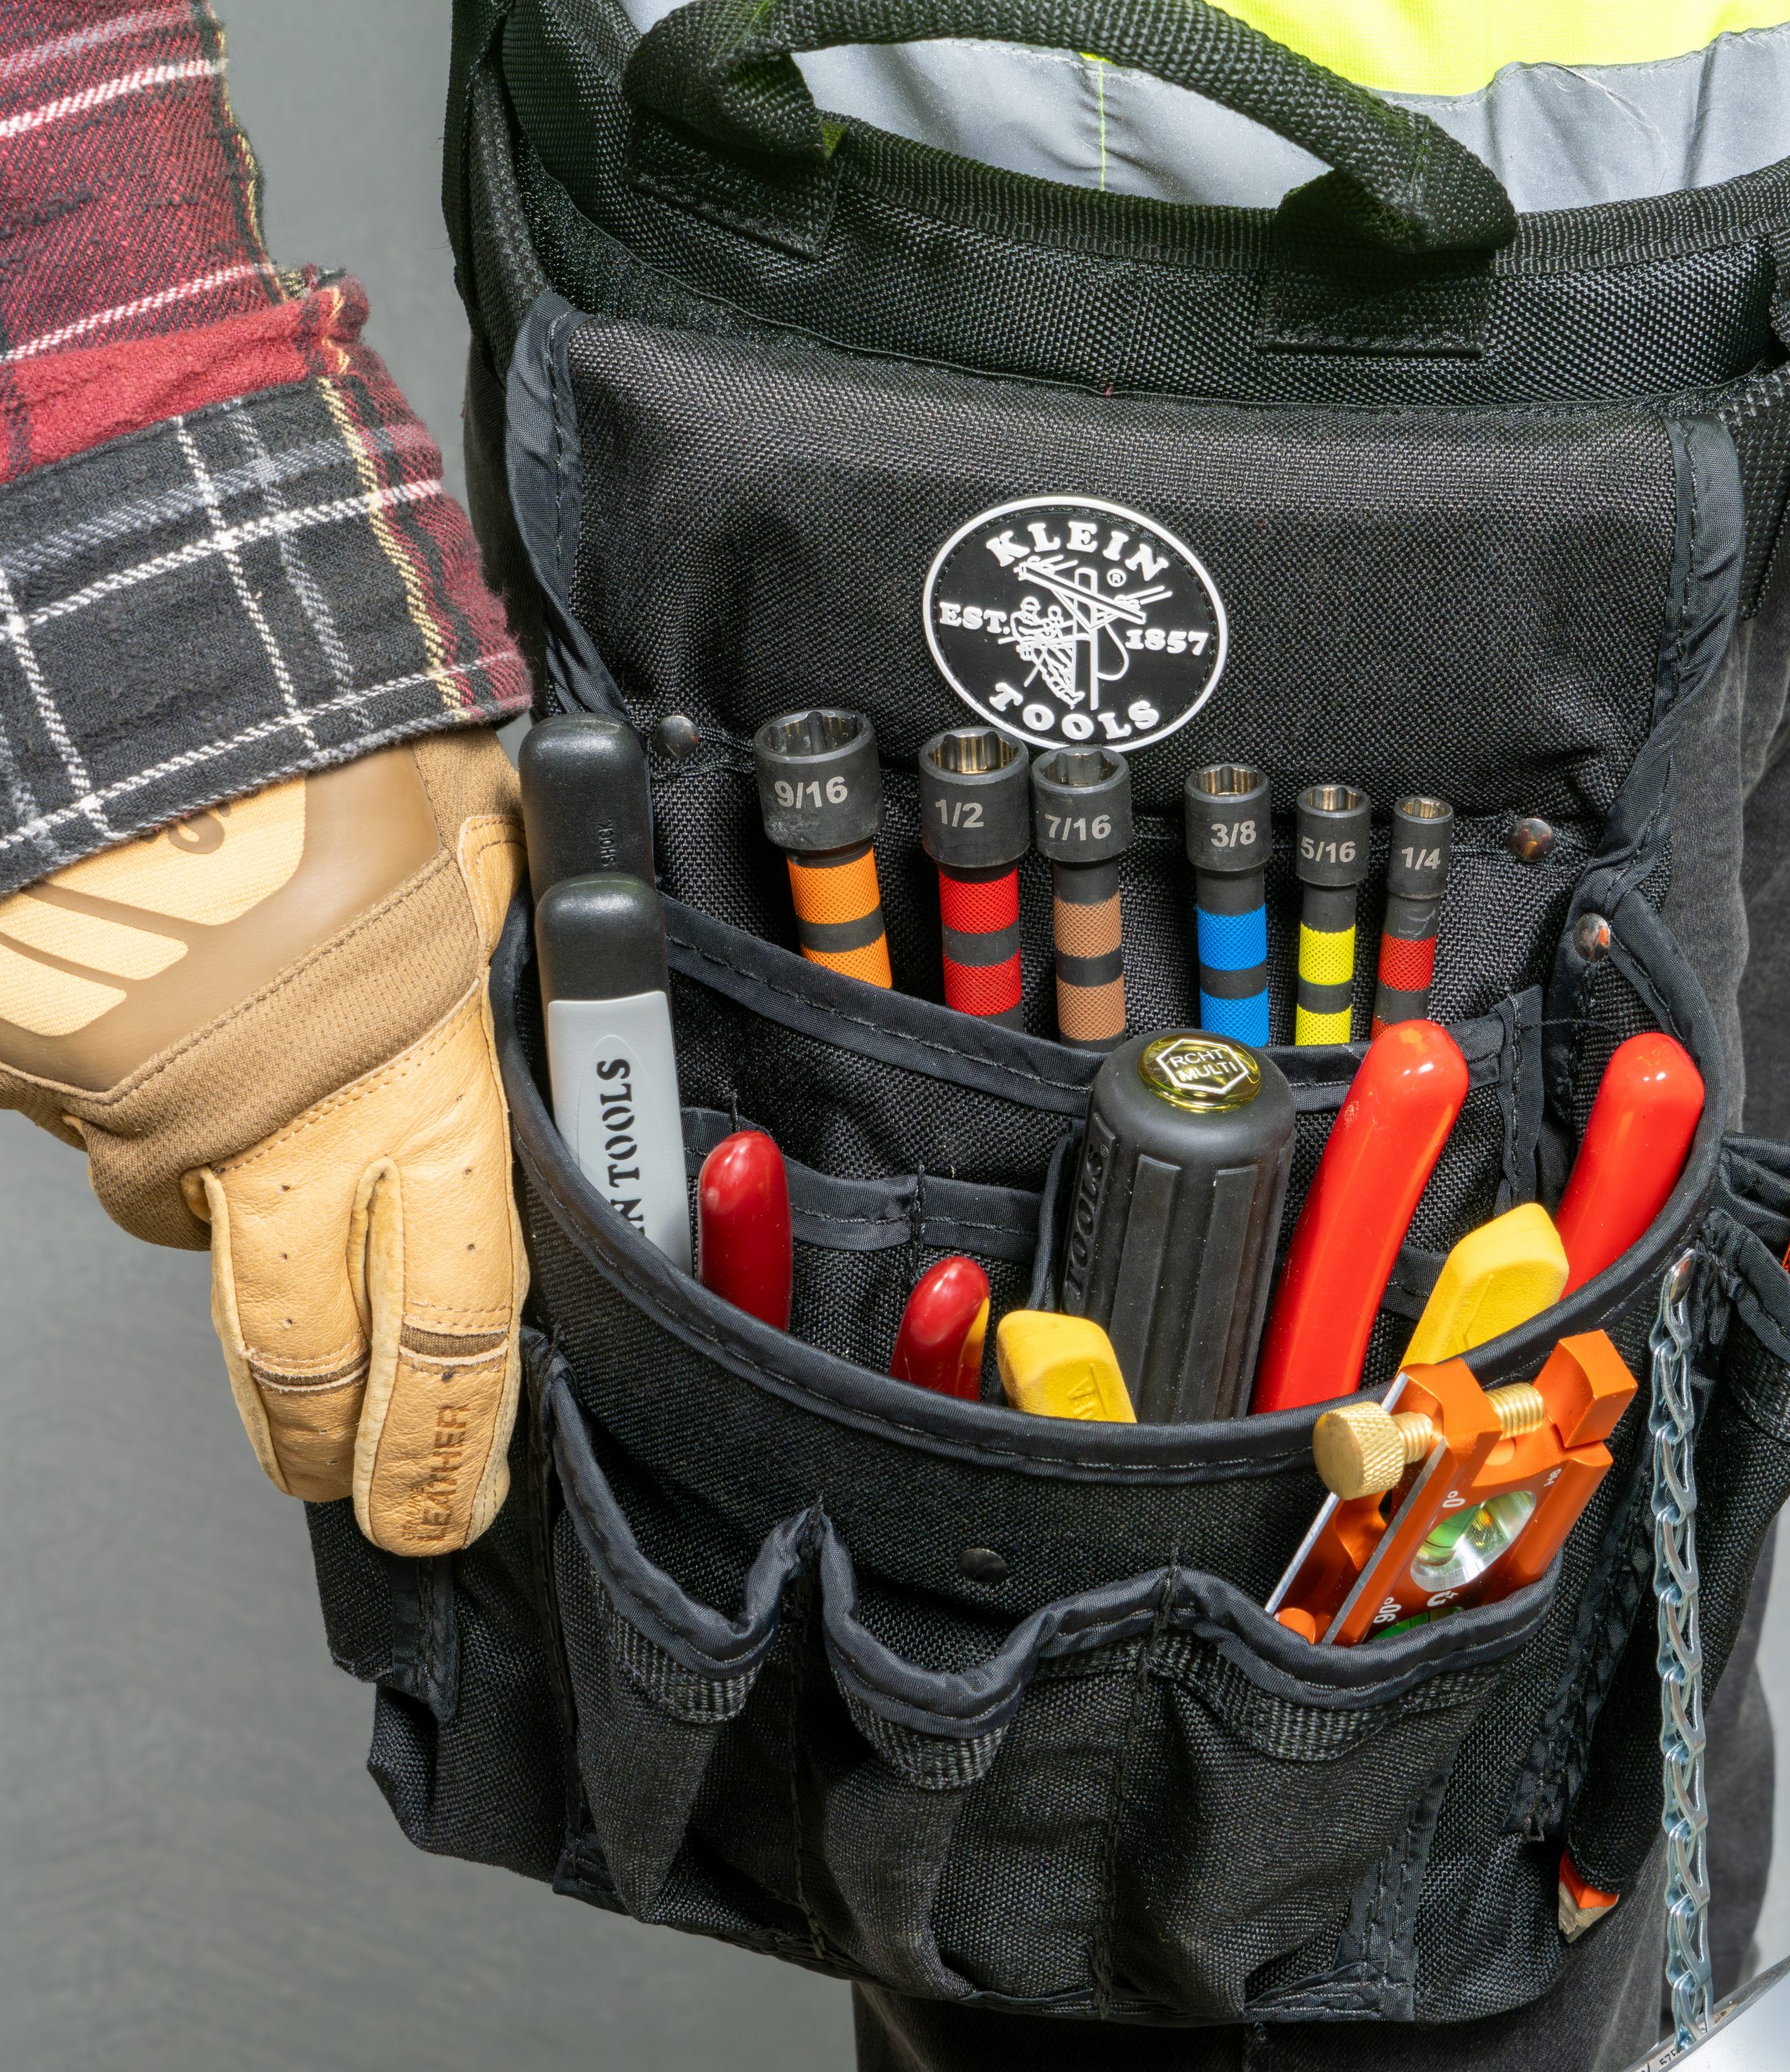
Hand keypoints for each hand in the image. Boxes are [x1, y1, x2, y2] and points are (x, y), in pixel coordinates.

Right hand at [0, 732, 526, 1554]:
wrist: (148, 658)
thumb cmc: (339, 734)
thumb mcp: (480, 854)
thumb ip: (505, 965)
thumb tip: (540, 1007)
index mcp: (416, 1089)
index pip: (446, 1329)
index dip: (447, 1445)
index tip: (452, 1501)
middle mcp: (276, 1132)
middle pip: (295, 1362)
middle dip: (327, 1441)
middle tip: (349, 1482)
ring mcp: (137, 1115)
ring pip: (191, 1242)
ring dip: (236, 1248)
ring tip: (273, 1192)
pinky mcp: (39, 1079)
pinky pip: (111, 1138)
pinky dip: (152, 1123)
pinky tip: (186, 1046)